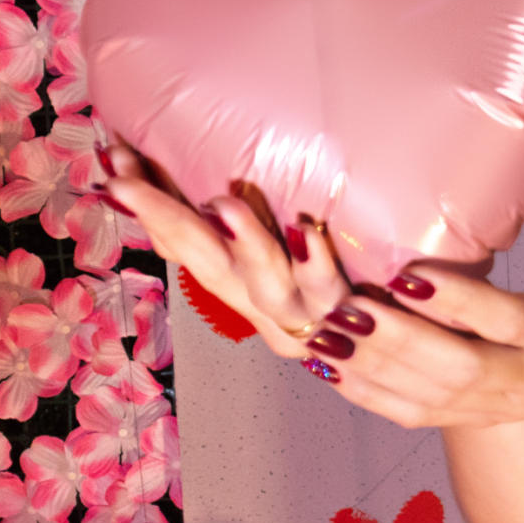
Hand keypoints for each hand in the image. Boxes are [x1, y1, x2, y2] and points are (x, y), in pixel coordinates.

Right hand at [101, 145, 350, 361]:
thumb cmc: (357, 292)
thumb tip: (226, 162)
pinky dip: (317, 264)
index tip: (114, 157)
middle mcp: (268, 305)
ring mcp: (309, 316)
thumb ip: (265, 216)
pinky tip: (307, 232)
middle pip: (207, 261)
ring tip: (222, 205)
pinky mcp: (354, 317)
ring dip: (242, 244)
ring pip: (265, 284)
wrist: (408, 365)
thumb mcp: (301, 256)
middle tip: (122, 177)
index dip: (149, 205)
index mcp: (248, 284)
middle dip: (162, 217)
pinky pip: (332, 290)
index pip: (185, 242)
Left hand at [276, 125, 523, 429]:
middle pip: (458, 370)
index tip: (407, 275)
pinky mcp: (471, 419)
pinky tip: (326, 360)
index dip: (458, 302)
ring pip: (425, 399)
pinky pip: (410, 414)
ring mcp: (498, 407)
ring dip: (371, 365)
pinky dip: (364, 391)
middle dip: (399, 340)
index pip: (508, 320)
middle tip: (347, 305)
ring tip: (322, 327)